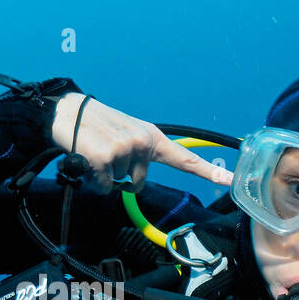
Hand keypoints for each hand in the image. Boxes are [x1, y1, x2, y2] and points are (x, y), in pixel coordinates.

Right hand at [51, 93, 232, 193]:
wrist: (69, 112)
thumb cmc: (100, 127)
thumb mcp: (128, 133)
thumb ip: (142, 154)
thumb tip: (137, 182)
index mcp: (152, 137)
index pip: (185, 158)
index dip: (208, 172)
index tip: (229, 180)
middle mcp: (142, 142)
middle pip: (139, 182)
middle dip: (122, 176)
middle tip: (108, 153)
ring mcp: (125, 149)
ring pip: (120, 184)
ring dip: (106, 175)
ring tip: (97, 152)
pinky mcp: (105, 158)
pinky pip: (105, 187)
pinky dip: (95, 180)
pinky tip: (89, 159)